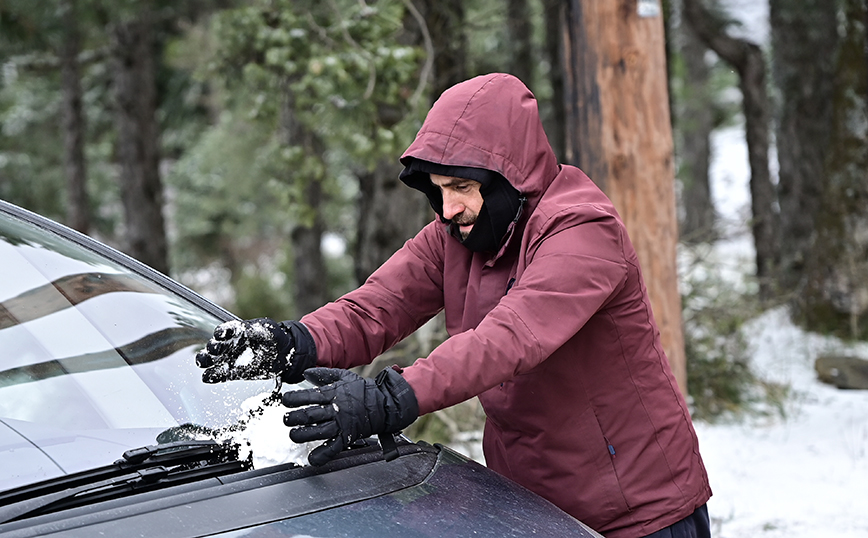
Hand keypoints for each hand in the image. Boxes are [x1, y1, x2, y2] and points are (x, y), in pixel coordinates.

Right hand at [195, 318, 315, 383]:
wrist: (284, 354)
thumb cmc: (275, 338)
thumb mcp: (268, 329)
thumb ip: (257, 329)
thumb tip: (247, 329)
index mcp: (238, 332)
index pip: (225, 330)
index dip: (221, 332)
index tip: (221, 335)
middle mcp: (230, 344)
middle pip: (215, 345)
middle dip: (212, 347)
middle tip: (215, 350)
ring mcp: (230, 358)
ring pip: (212, 360)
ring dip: (206, 360)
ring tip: (204, 362)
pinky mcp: (233, 372)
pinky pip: (220, 375)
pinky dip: (213, 376)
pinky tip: (208, 377)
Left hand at [282, 367, 418, 465]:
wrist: (384, 404)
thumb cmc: (363, 390)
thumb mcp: (344, 376)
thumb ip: (324, 375)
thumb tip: (306, 373)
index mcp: (333, 394)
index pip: (309, 396)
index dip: (294, 398)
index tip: (285, 400)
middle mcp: (335, 410)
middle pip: (310, 415)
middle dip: (294, 418)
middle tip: (286, 420)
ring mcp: (341, 424)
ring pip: (318, 432)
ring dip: (303, 435)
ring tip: (294, 435)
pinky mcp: (347, 437)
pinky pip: (333, 448)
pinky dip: (321, 455)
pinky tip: (312, 458)